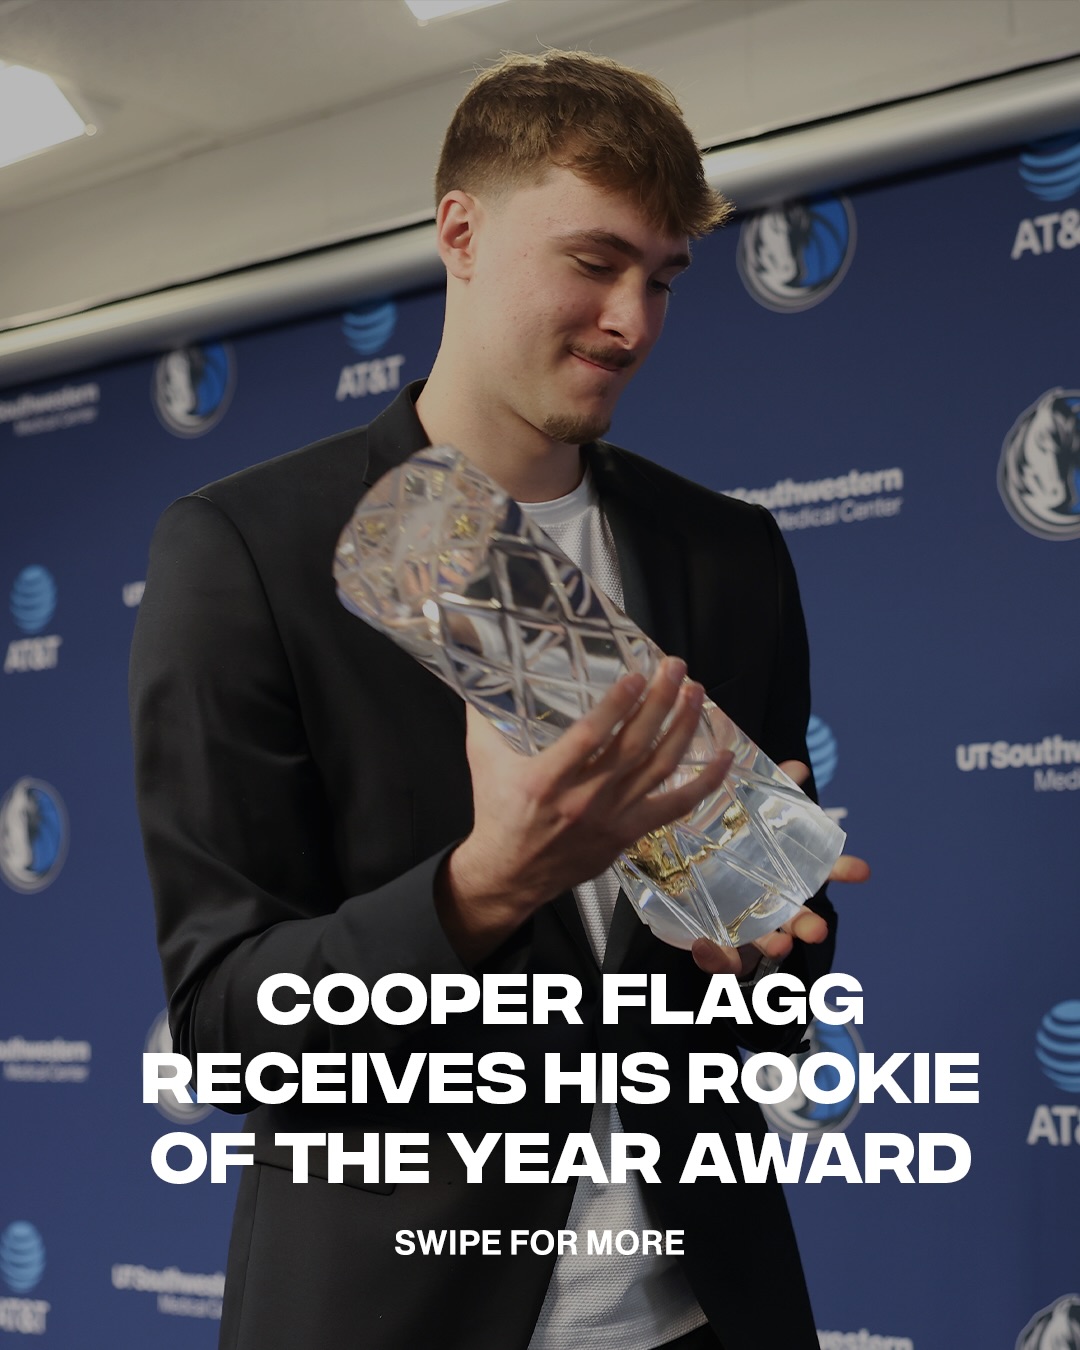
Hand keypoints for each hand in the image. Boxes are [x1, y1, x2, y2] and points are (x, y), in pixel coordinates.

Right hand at [437, 658, 733, 961]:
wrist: (509, 874)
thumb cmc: (497, 811)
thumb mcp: (484, 759)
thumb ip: (486, 715)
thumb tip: (485, 671)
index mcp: (546, 779)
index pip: (590, 737)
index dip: (616, 705)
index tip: (636, 675)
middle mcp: (584, 799)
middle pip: (634, 746)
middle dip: (660, 702)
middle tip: (676, 668)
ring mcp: (612, 818)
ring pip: (658, 769)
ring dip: (683, 729)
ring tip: (696, 694)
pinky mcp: (629, 832)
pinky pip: (676, 806)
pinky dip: (704, 783)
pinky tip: (725, 756)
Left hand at [691, 757, 869, 978]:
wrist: (686, 869)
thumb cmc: (729, 841)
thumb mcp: (745, 812)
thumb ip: (772, 791)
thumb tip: (798, 768)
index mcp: (788, 871)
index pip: (822, 871)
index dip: (842, 869)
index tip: (863, 870)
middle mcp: (773, 902)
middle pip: (798, 917)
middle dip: (810, 924)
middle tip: (818, 928)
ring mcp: (746, 923)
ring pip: (765, 941)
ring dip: (774, 944)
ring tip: (781, 946)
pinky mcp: (714, 940)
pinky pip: (717, 955)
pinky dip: (715, 956)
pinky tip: (707, 947)